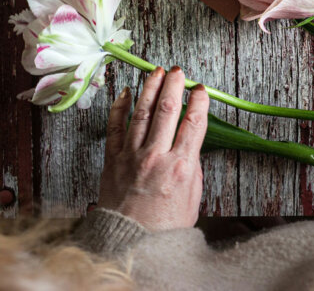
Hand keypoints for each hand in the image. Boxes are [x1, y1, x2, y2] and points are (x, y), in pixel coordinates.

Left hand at [97, 66, 208, 230]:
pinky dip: (119, 108)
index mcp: (180, 166)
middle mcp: (155, 157)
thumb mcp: (192, 196)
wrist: (130, 242)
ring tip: (156, 71)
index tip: (201, 90)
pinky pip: (114, 128)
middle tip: (179, 71)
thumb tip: (188, 144)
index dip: (199, 101)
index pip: (193, 123)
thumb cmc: (165, 225)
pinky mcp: (112, 161)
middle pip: (167, 110)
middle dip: (174, 85)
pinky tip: (125, 93)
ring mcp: (131, 156)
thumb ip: (190, 166)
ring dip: (150, 88)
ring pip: (142, 113)